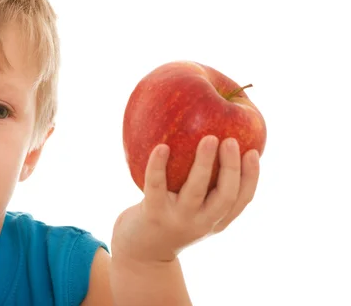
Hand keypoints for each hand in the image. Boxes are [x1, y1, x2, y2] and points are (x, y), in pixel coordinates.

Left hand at [111, 135, 259, 265]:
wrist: (140, 253)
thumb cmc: (168, 221)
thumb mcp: (193, 212)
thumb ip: (206, 190)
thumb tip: (216, 143)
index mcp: (215, 221)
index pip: (241, 201)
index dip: (251, 177)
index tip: (253, 152)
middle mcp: (201, 223)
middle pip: (224, 196)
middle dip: (231, 168)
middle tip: (231, 141)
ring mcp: (177, 220)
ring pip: (195, 191)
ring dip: (204, 163)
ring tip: (209, 138)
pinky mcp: (153, 214)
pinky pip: (157, 186)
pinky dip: (158, 166)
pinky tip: (161, 147)